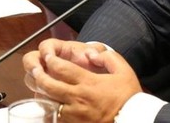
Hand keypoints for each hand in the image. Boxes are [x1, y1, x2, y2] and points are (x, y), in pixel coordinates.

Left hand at [23, 39, 141, 122]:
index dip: (51, 60)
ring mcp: (75, 114)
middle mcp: (78, 98)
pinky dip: (49, 110)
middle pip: (49, 86)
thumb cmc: (128, 96)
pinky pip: (56, 117)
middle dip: (39, 76)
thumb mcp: (124, 71)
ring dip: (42, 93)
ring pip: (49, 102)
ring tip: (38, 86)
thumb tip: (91, 54)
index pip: (62, 68)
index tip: (47, 56)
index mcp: (89, 82)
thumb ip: (108, 57)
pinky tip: (49, 104)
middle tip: (35, 69)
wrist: (134, 119)